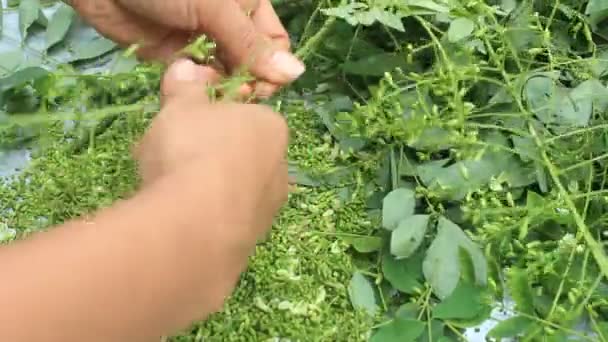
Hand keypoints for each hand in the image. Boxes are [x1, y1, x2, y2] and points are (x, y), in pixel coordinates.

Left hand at [70, 0, 304, 96]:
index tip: (260, 87)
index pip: (275, 45)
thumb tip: (296, 74)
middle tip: (235, 93)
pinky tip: (195, 91)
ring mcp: (204, 43)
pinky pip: (200, 81)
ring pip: (228, 76)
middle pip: (254, 64)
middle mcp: (230, 25)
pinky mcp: (179, 59)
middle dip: (248, 81)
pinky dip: (200, 89)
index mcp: (249, 5)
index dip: (272, 69)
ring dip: (224, 88)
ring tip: (213, 92)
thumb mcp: (214, 7)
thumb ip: (250, 43)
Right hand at [135, 57, 288, 259]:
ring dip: (202, 188)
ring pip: (231, 190)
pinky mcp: (250, 243)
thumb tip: (185, 67)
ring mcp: (268, 210)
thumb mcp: (181, 106)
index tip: (183, 123)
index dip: (211, 117)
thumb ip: (185, 87)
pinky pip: (222, 221)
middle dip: (205, 153)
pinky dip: (201, 218)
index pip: (244, 115)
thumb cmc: (192, 148)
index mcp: (272, 127)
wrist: (196, 224)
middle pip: (239, 154)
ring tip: (164, 190)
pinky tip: (175, 218)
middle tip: (169, 156)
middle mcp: (280, 169)